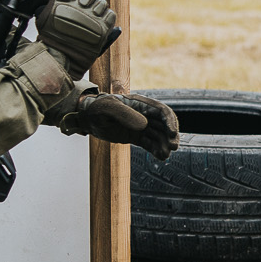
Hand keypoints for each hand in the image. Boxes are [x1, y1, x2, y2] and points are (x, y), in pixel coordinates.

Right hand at [34, 0, 116, 74]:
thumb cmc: (51, 40)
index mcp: (58, 3)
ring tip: (88, 22)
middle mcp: (74, 8)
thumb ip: (54, 1)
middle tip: (82, 12)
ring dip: (98, 10)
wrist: (60, 61)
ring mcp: (89, 18)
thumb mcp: (43, 18)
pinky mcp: (102, 29)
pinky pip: (110, 14)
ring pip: (102, 2)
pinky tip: (97, 27)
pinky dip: (107, 19)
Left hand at [56, 91, 180, 159]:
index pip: (161, 111)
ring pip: (159, 135)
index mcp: (140, 104)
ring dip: (165, 145)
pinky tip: (160, 157)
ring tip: (165, 155)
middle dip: (171, 135)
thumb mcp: (108, 108)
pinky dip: (156, 150)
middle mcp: (143, 114)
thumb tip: (144, 124)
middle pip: (164, 124)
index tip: (172, 134)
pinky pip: (150, 143)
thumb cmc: (96, 108)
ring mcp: (140, 126)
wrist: (86, 117)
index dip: (170, 121)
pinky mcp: (135, 136)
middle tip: (174, 147)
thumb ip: (124, 114)